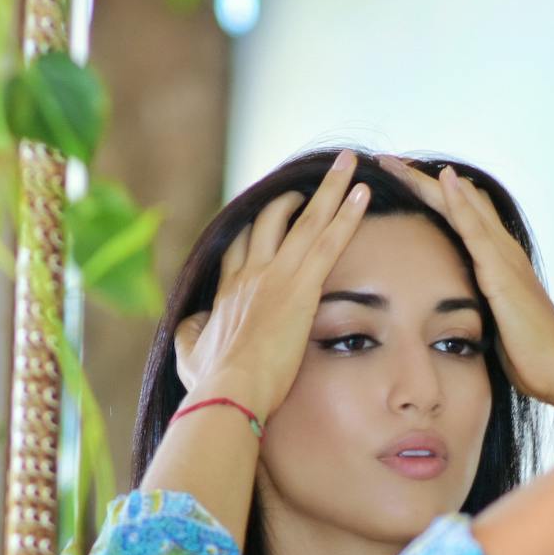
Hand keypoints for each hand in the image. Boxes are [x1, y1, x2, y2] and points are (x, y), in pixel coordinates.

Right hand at [174, 149, 371, 418]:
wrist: (228, 391)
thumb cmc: (211, 383)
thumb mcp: (189, 354)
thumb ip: (192, 333)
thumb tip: (195, 323)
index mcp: (227, 292)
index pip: (241, 245)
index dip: (255, 224)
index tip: (270, 211)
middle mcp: (250, 275)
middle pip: (270, 219)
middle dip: (292, 196)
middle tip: (313, 179)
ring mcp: (276, 277)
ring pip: (307, 220)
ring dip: (330, 188)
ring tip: (349, 164)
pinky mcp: (301, 288)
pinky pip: (330, 242)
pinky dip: (349, 214)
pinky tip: (364, 193)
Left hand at [379, 156, 553, 408]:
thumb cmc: (528, 353)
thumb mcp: (493, 323)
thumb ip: (477, 306)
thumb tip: (452, 311)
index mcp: (498, 261)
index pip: (463, 216)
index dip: (434, 197)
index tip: (402, 182)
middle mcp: (502, 249)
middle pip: (459, 201)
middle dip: (423, 181)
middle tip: (390, 161)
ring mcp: (503, 256)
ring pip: (462, 205)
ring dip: (428, 181)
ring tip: (397, 161)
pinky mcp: (501, 271)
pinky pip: (476, 228)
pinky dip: (458, 201)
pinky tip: (441, 180)